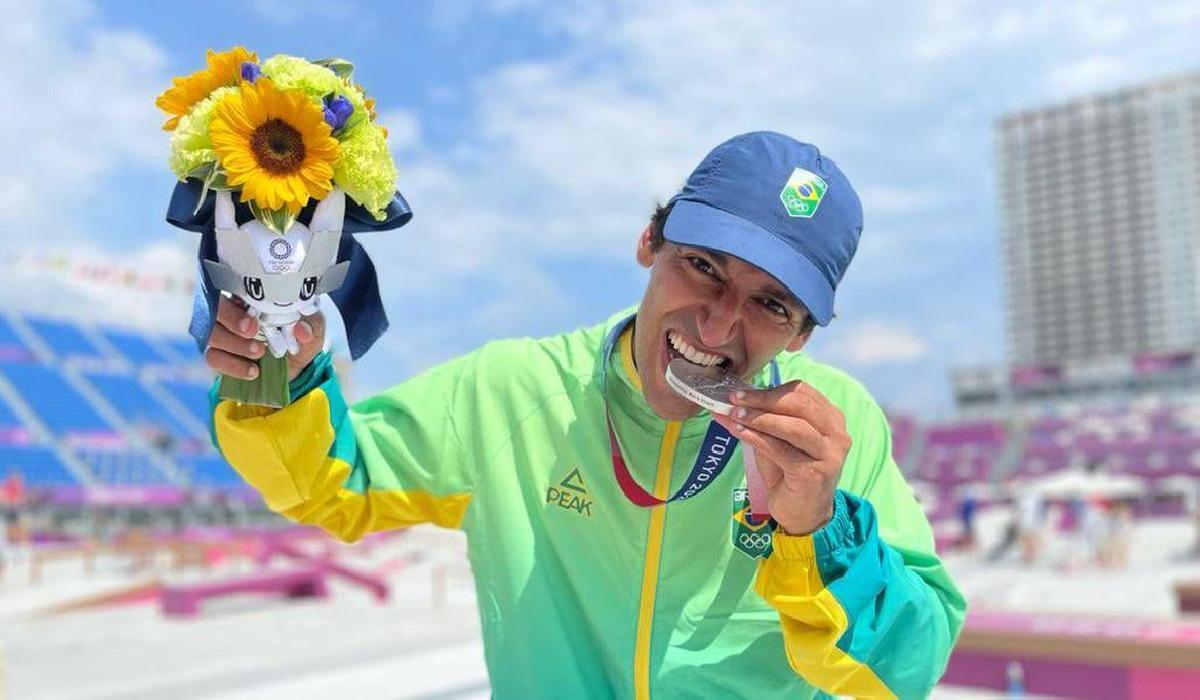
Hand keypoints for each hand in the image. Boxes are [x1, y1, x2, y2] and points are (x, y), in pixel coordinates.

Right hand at [204, 295, 324, 381]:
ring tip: (259, 352)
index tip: (252, 320)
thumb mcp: (314, 326)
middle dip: (230, 320)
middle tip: (252, 332)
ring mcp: (222, 332)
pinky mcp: (220, 353)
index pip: (229, 286)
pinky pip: (213, 357)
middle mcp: (231, 309)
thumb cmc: (301, 334)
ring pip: (210, 334)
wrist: (298, 364)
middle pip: (212, 308)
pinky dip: (232, 365)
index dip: (235, 302)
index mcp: (251, 294)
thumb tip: (302, 330)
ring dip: (233, 344)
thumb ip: (311, 324)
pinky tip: (254, 370)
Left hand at [712, 381, 851, 535]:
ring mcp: (828, 455)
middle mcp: (836, 434)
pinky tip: (740, 433)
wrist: (804, 516)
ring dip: (759, 418)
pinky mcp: (814, 474)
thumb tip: (732, 403)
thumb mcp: (779, 442)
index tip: (740, 392)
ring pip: (793, 426)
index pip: (802, 392)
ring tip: (735, 416)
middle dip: (762, 399)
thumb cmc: (790, 475)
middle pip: (799, 404)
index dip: (770, 389)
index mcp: (830, 419)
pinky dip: (757, 439)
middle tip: (734, 400)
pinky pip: (781, 450)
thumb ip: (765, 423)